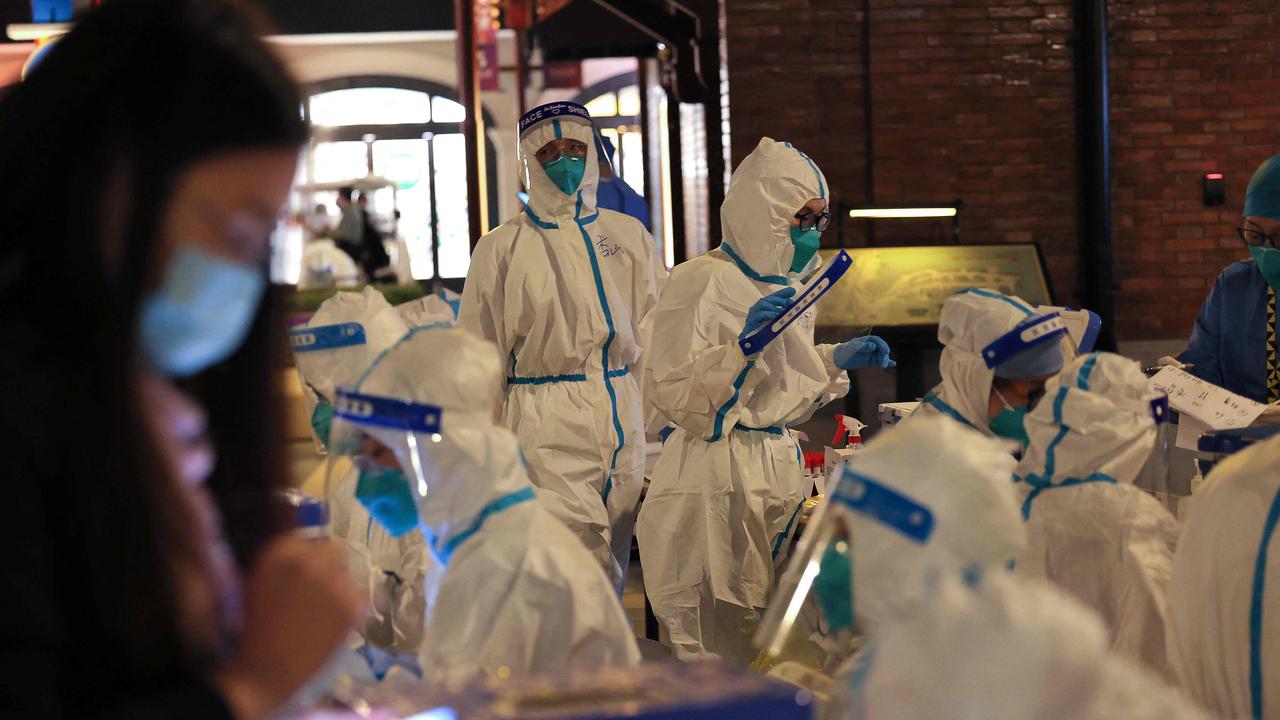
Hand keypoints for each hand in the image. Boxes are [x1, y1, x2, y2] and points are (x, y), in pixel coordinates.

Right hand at [216, 537, 365, 719]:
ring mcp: (334, 580)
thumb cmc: (257, 629)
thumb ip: (285, 560)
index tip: (304, 574)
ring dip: (339, 586)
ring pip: (348, 573)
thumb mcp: (261, 581)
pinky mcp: (353, 603)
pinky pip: (360, 596)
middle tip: (318, 592)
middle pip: (333, 549)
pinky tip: (333, 625)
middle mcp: (310, 557)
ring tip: (322, 613)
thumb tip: (310, 545)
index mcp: (281, 550)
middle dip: (328, 566)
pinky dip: (352, 608)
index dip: (309, 556)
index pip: (310, 537)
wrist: (267, 669)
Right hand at [740, 287, 796, 341]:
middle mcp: (757, 308)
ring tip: (782, 310)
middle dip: (779, 299)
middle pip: (767, 299)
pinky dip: (768, 313)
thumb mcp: (776, 322)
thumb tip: (791, 304)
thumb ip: (782, 313)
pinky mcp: (751, 321)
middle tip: (788, 302)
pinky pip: (759, 314)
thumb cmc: (764, 332)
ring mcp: (753, 313)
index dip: (782, 293)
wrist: (753, 344)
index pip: (773, 297)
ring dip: (774, 306)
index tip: (792, 291)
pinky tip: (775, 315)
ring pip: (762, 304)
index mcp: (764, 307)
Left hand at [834, 336, 895, 369]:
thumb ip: (862, 346)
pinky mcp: (873, 360)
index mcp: (867, 340)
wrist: (841, 358)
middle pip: (881, 348)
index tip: (885, 351)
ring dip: (884, 360)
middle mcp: (872, 345)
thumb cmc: (846, 350)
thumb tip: (873, 346)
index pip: (877, 341)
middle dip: (883, 355)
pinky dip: (887, 362)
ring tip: (883, 366)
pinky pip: (881, 360)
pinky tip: (893, 364)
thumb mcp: (852, 348)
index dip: (882, 345)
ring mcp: (873, 353)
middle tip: (882, 362)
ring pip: (882, 355)